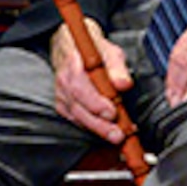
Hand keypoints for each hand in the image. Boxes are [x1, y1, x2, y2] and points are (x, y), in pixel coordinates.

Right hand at [50, 18, 132, 142]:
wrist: (73, 48)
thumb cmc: (94, 51)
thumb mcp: (110, 52)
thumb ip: (117, 68)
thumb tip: (124, 84)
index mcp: (73, 66)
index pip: (80, 88)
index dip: (95, 103)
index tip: (112, 113)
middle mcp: (64, 82)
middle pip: (78, 108)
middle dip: (99, 124)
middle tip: (118, 134)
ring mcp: (62, 95)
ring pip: (77, 117)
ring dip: (97, 129)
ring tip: (117, 136)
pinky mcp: (64, 105)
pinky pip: (76, 120)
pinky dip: (92, 128)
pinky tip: (107, 131)